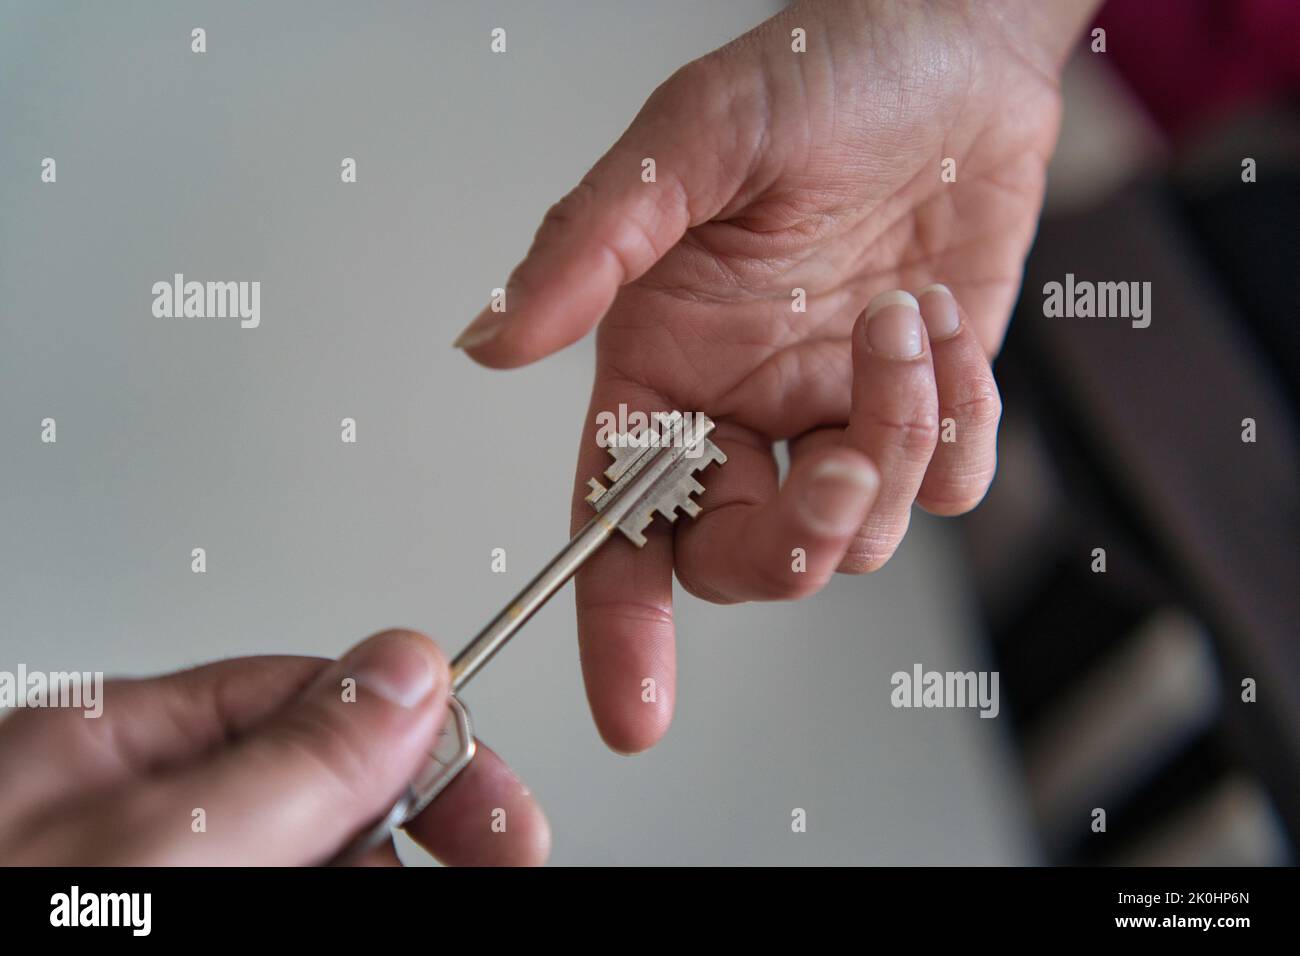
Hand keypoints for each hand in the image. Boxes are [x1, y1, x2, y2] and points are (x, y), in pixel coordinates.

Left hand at [0, 630, 549, 864]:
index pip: (314, 702)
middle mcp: (142, 827)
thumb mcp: (154, 855)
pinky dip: (345, 888)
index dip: (426, 749)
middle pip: (331, 804)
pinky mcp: (174, 906)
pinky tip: (370, 876)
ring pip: (320, 866)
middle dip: (408, 845)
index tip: (500, 818)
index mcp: (117, 756)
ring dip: (376, 876)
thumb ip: (288, 759)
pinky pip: (291, 887)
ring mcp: (162, 885)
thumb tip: (408, 669)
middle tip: (484, 872)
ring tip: (423, 872)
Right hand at [455, 0, 1093, 751]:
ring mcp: (832, 412)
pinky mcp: (920, 404)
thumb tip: (489, 342)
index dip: (620, 625)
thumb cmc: (820, 72)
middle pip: (748, 559)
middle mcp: (741, 406)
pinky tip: (943, 337)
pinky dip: (960, 430)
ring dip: (897, 442)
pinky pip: (947, 487)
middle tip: (840, 467)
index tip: (634, 710)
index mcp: (663, 365)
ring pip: (860, 529)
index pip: (621, 521)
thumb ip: (592, 245)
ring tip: (904, 321)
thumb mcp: (694, 140)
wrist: (956, 46)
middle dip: (800, 540)